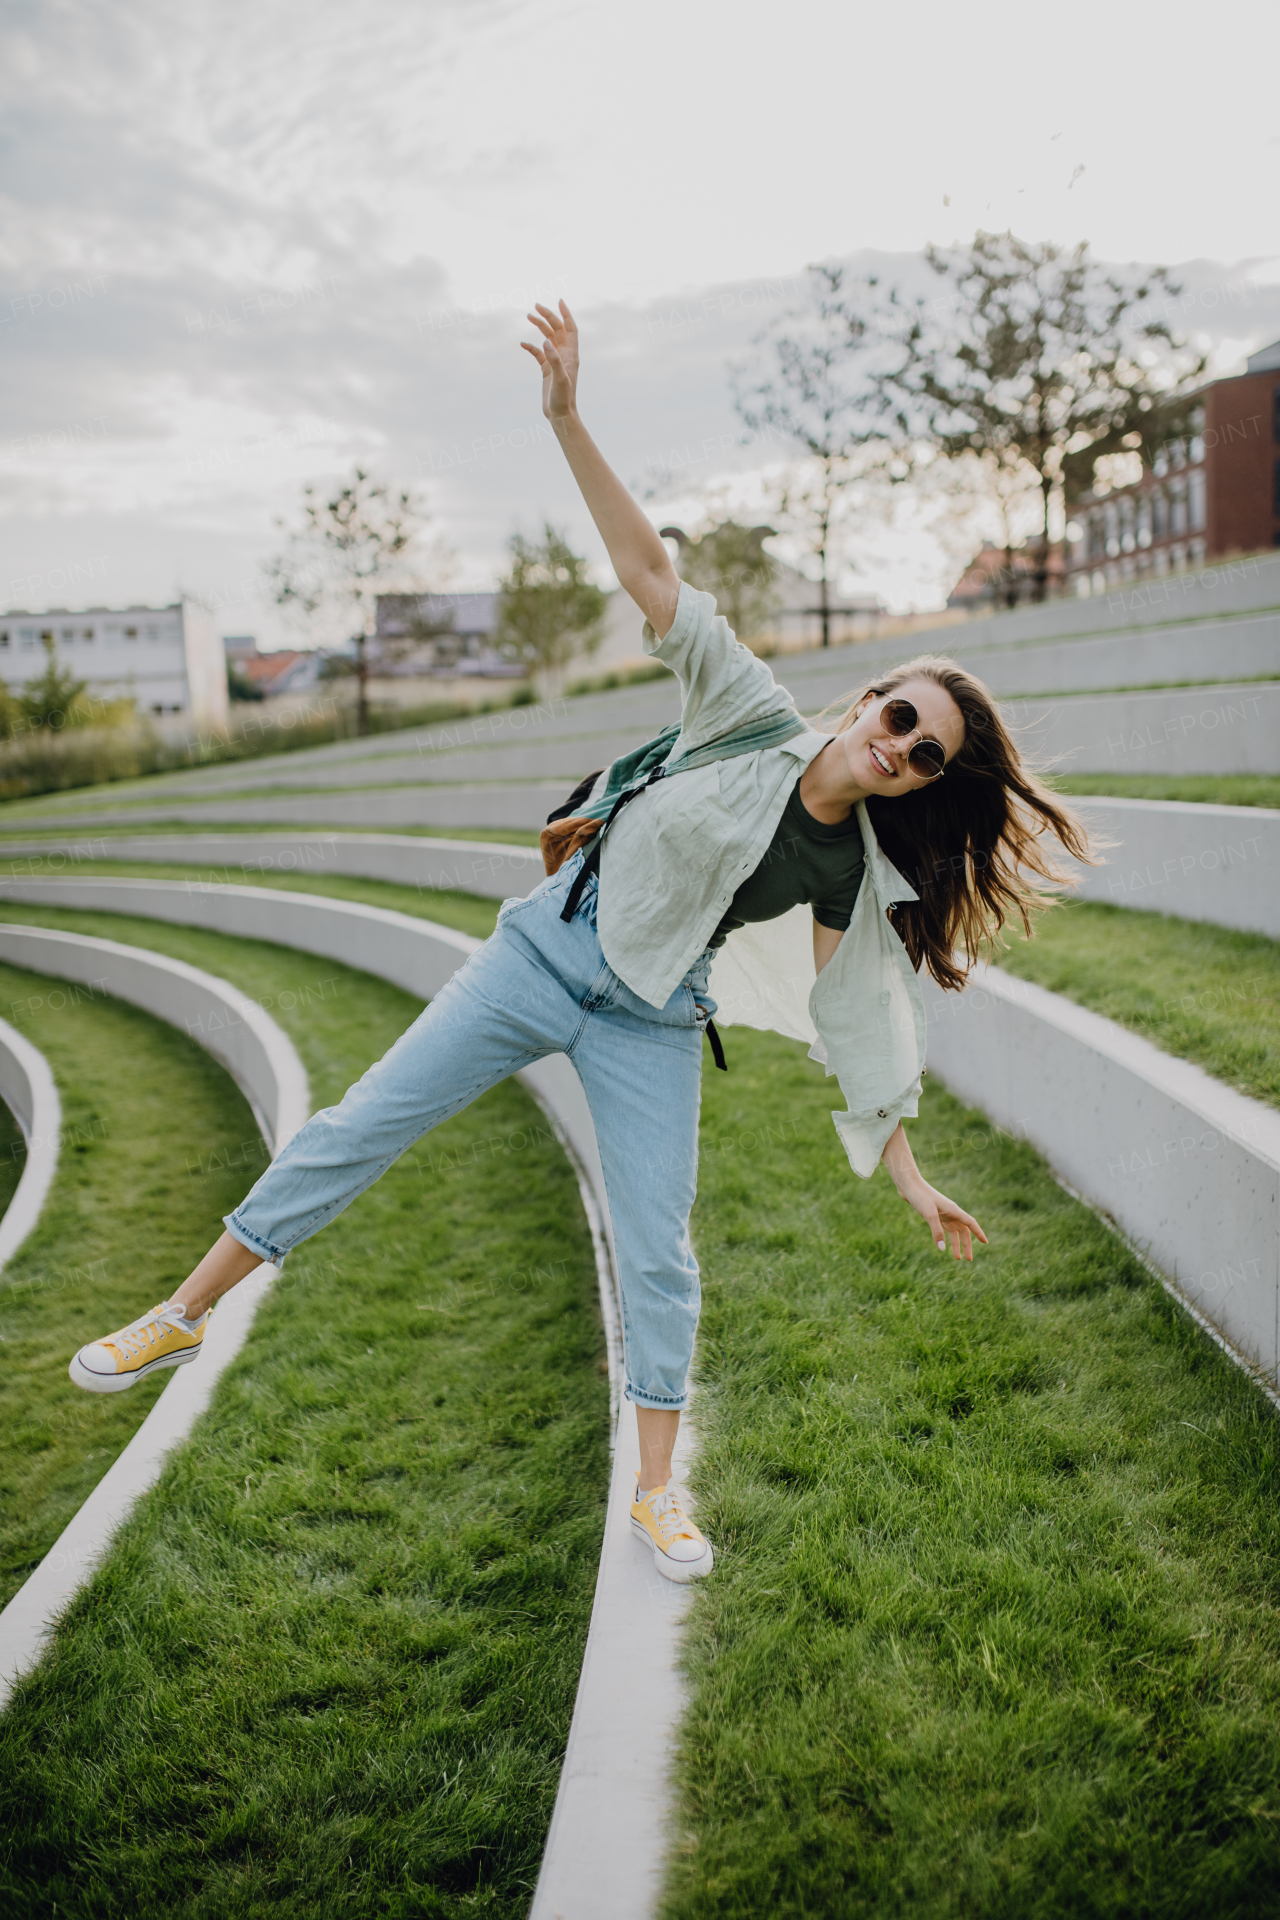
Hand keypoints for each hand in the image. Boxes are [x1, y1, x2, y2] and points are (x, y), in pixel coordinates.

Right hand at [521, 299, 578, 420]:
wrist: (560, 415)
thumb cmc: (563, 398)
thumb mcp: (560, 379)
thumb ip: (554, 360)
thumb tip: (546, 341)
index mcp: (571, 355)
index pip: (570, 329)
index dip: (566, 314)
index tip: (559, 301)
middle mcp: (564, 356)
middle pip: (557, 330)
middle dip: (548, 317)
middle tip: (535, 307)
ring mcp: (555, 362)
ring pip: (548, 338)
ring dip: (540, 326)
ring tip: (528, 316)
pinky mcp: (547, 370)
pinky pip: (538, 354)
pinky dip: (531, 347)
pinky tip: (522, 344)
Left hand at [898, 1177, 987, 1261]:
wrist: (908, 1185)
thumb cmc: (920, 1196)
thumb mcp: (929, 1214)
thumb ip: (936, 1231)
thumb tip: (943, 1249)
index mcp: (953, 1210)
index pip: (970, 1223)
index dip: (978, 1232)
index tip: (985, 1242)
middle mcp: (950, 1212)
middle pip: (963, 1231)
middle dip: (967, 1245)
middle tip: (969, 1259)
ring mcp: (942, 1213)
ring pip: (954, 1231)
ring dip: (956, 1244)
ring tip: (957, 1258)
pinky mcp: (934, 1214)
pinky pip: (944, 1228)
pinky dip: (946, 1237)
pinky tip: (945, 1246)